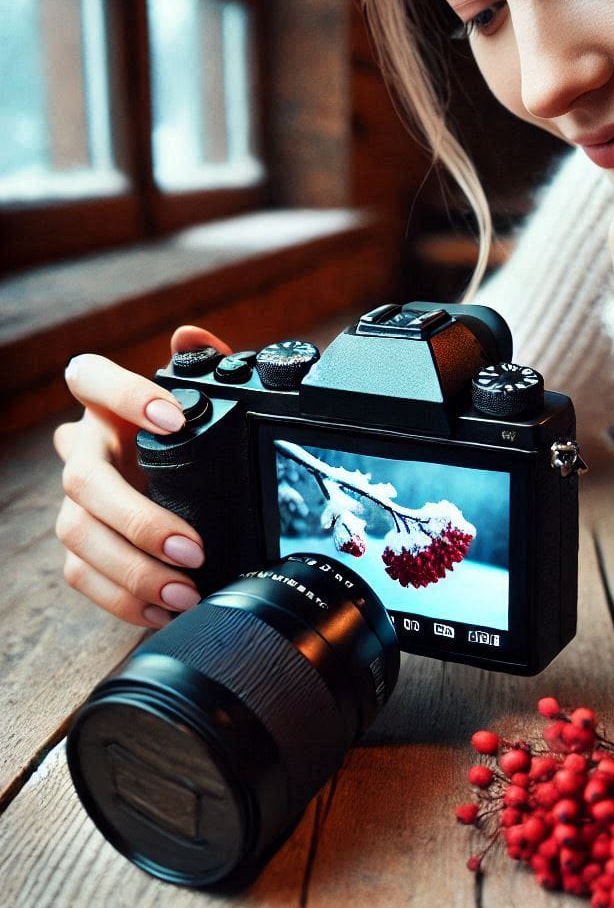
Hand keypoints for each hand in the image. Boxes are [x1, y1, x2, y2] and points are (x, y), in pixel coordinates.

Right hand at [54, 326, 231, 627]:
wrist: (165, 479)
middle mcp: (83, 449)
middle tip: (192, 547)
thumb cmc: (183, 437)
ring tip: (184, 589)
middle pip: (85, 482)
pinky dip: (124, 599)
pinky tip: (164, 609)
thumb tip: (191, 338)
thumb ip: (203, 367)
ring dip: (133, 570)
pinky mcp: (79, 545)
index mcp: (107, 405)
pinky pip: (83, 576)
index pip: (89, 378)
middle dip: (139, 519)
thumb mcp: (203, 402)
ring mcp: (76, 502)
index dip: (125, 394)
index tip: (175, 418)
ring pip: (79, 536)